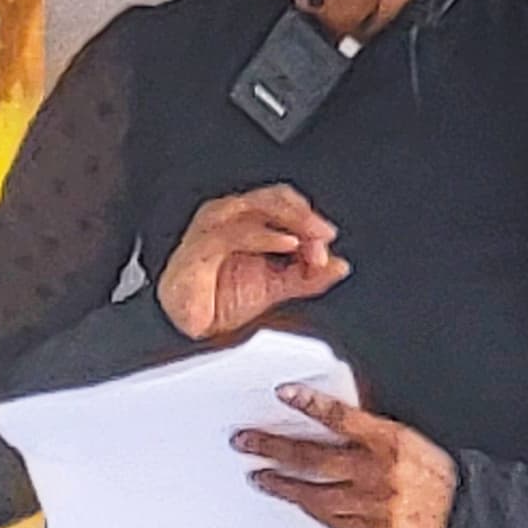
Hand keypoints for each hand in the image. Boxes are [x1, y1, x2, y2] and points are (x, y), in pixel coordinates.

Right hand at [156, 183, 347, 340]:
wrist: (186, 328)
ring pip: (259, 206)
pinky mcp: (200, 246)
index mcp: (248, 220)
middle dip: (305, 218)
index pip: (287, 204)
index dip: (311, 221)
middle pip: (276, 198)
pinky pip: (237, 232)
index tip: (328, 246)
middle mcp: (231, 216)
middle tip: (324, 238)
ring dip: (292, 222)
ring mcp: (213, 227)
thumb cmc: (218, 303)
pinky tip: (288, 245)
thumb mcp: (276, 288)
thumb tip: (341, 267)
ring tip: (312, 242)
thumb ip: (308, 277)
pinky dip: (266, 236)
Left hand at [233, 384, 458, 527]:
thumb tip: (322, 418)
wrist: (460, 510)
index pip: (342, 417)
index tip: (283, 394)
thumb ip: (365, 431)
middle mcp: (378, 473)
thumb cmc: (430, 470)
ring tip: (260, 476)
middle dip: (274, 449)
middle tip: (246, 442)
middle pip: (314, 458)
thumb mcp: (403, 437)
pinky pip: (331, 520)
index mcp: (389, 441)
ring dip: (282, 484)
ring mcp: (373, 505)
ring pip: (315, 494)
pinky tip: (294, 499)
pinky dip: (309, 508)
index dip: (310, 403)